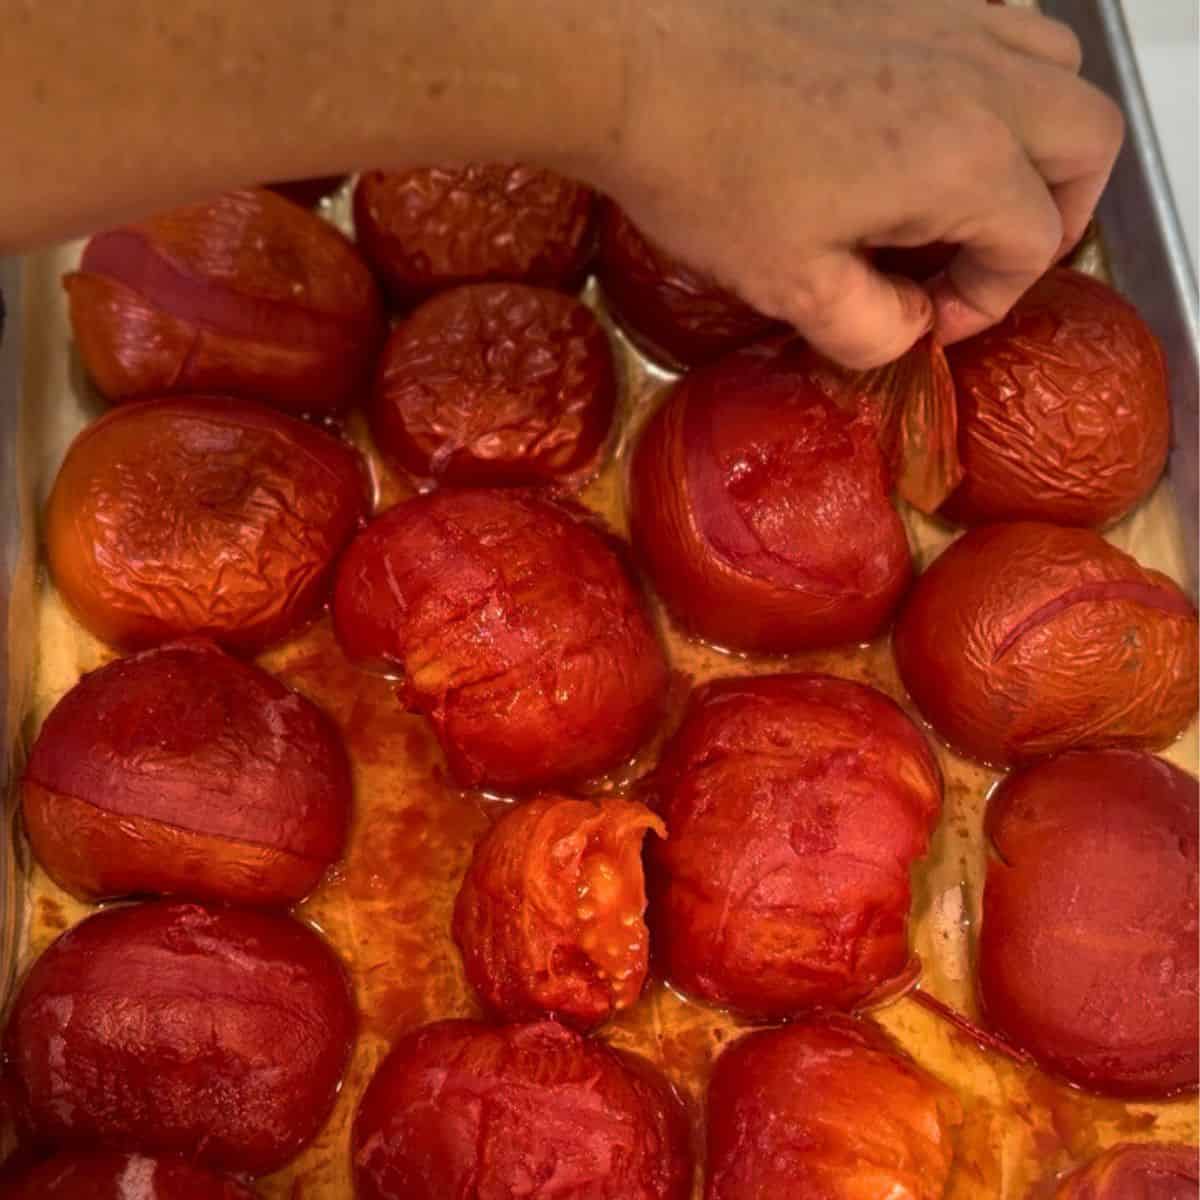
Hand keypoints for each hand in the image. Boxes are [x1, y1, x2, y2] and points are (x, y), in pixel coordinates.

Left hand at [587, 0, 1122, 367]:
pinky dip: (994, 76)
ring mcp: (949, 20)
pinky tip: (929, 116)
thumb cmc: (710, 172)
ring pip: (1055, 71)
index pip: (1033, 243)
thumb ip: (871, 328)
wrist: (640, 63)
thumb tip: (907, 330)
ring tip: (972, 186)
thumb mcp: (790, 285)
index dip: (987, 300)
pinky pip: (996, 22)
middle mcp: (981, 79)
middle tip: (987, 256)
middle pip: (1087, 143)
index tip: (926, 320)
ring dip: (1038, 137)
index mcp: (966, 159)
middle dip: (1058, 211)